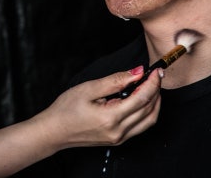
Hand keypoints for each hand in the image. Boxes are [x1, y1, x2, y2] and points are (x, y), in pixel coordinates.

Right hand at [33, 66, 161, 149]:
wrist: (54, 131)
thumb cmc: (66, 109)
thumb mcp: (89, 88)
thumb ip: (115, 80)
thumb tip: (136, 73)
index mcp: (111, 118)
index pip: (142, 98)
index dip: (152, 82)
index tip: (155, 70)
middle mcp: (119, 131)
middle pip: (149, 109)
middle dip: (155, 91)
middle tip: (155, 75)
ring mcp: (119, 138)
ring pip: (149, 121)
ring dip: (154, 103)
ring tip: (152, 87)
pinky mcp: (118, 140)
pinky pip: (141, 127)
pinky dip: (147, 112)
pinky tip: (143, 101)